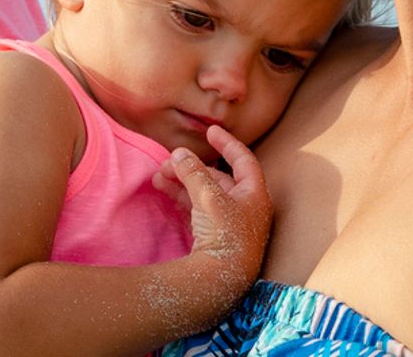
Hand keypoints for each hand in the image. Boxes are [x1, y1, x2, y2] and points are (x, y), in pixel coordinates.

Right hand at [153, 125, 271, 289]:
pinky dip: (181, 198)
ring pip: (204, 194)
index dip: (227, 143)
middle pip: (218, 178)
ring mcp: (229, 225)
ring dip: (182, 182)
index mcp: (255, 195)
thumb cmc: (225, 235)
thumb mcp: (209, 197)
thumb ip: (194, 172)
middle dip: (192, 167)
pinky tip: (164, 191)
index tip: (210, 131)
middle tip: (167, 161)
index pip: (243, 160)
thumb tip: (179, 153)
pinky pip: (196, 210)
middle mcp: (245, 209)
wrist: (221, 282)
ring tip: (158, 176)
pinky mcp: (214, 239)